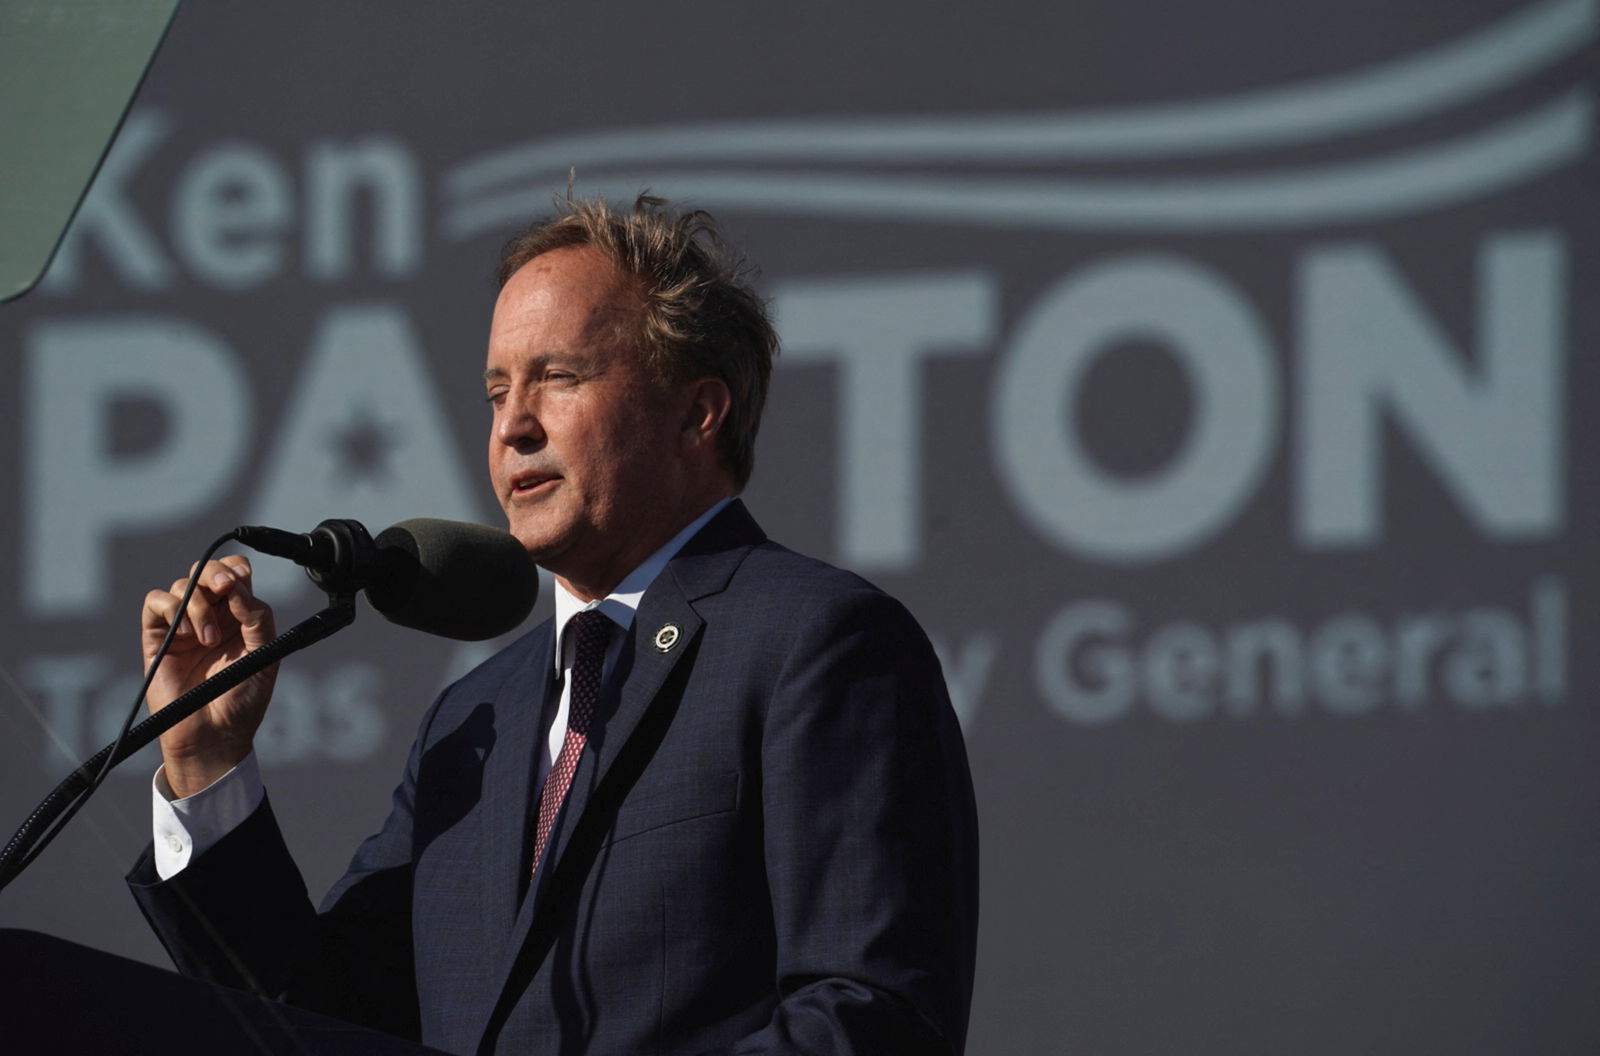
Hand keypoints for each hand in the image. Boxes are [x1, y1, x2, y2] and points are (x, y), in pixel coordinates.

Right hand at [141, 556, 277, 797]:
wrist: (214, 735)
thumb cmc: (242, 700)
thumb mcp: (264, 655)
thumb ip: (258, 618)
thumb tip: (238, 588)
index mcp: (240, 616)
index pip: (236, 574)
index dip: (236, 569)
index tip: (239, 582)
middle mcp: (211, 616)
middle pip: (207, 571)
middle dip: (215, 573)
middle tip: (224, 589)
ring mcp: (183, 626)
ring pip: (183, 585)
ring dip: (198, 605)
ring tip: (209, 639)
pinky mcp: (157, 638)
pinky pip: (155, 603)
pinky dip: (170, 608)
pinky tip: (185, 633)